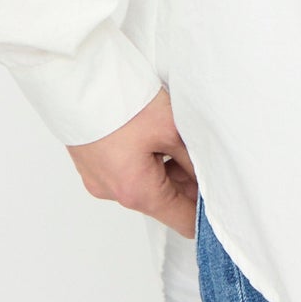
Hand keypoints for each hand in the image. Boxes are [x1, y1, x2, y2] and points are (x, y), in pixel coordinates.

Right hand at [66, 86, 198, 239]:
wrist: (77, 79)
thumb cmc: (121, 103)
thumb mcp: (172, 129)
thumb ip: (194, 161)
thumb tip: (209, 178)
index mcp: (137, 192)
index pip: (182, 221)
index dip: (205, 215)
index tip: (223, 202)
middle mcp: (115, 193)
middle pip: (164, 202)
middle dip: (188, 184)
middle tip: (207, 158)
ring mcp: (100, 180)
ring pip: (145, 185)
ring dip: (166, 169)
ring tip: (177, 138)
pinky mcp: (92, 164)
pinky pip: (126, 172)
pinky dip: (144, 161)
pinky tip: (155, 137)